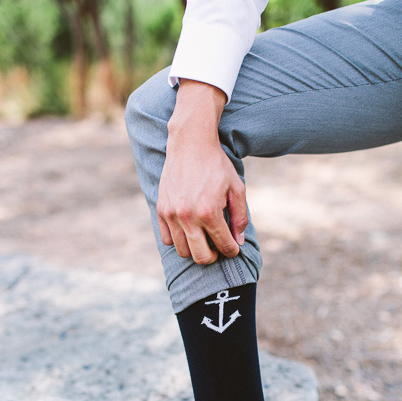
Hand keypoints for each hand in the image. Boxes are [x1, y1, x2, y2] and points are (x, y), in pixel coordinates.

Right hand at [157, 80, 247, 264]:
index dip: (232, 251)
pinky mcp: (161, 210)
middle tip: (219, 247)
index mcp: (209, 212)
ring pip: (183, 251)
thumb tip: (239, 241)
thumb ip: (240, 217)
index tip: (234, 248)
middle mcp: (188, 216)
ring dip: (195, 249)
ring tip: (204, 238)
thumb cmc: (216, 165)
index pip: (224, 246)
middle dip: (214, 256)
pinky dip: (179, 240)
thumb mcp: (237, 188)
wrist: (190, 143)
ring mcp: (172, 215)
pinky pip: (167, 240)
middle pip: (201, 257)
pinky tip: (189, 230)